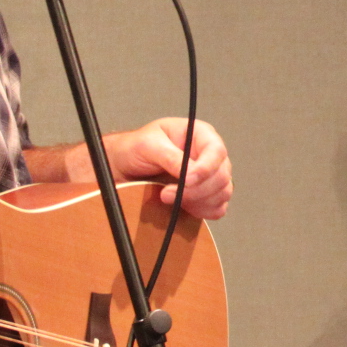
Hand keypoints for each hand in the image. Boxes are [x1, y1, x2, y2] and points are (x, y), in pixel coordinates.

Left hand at [108, 117, 231, 218]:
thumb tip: (191, 174)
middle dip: (196, 190)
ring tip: (169, 199)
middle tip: (166, 194)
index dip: (206, 168)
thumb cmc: (136, 148)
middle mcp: (210, 155)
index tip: (187, 181)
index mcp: (201, 135)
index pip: (216, 152)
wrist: (125, 166)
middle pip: (221, 176)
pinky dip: (203, 211)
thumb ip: (170, 157)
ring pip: (222, 193)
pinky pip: (217, 208)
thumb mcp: (148, 145)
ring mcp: (211, 176)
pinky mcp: (206, 195)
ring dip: (198, 202)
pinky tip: (183, 207)